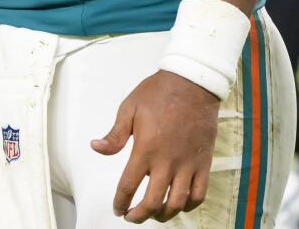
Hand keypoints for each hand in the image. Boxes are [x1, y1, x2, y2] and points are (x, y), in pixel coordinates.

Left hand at [91, 70, 219, 222]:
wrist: (192, 84)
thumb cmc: (157, 94)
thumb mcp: (129, 109)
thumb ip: (114, 135)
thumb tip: (95, 147)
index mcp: (146, 149)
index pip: (129, 185)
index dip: (121, 201)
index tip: (117, 209)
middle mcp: (167, 161)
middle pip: (153, 201)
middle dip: (140, 215)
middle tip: (132, 217)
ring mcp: (188, 164)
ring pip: (177, 202)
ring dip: (164, 215)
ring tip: (154, 215)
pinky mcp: (203, 163)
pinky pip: (199, 193)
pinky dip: (189, 205)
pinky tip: (179, 205)